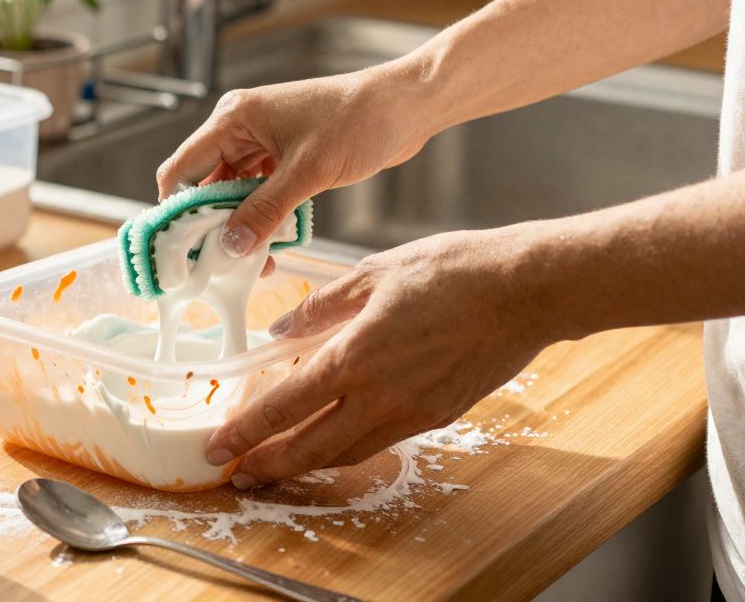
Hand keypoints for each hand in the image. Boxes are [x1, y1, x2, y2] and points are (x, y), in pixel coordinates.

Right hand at [156, 61, 439, 257]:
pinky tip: (272, 244)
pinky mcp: (281, 156)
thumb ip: (265, 211)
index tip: (187, 248)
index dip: (178, 209)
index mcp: (234, 118)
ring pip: (231, 193)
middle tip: (222, 263)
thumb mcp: (308, 172)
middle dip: (211, 223)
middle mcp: (239, 128)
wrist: (405, 106)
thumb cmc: (358, 121)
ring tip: (253, 261)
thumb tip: (230, 246)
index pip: (183, 169)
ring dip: (238, 224)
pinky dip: (260, 217)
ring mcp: (260, 142)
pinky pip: (256, 193)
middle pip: (203, 184)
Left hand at [204, 226, 561, 487]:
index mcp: (354, 357)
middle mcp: (379, 396)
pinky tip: (334, 440)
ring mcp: (412, 412)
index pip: (284, 407)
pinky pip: (381, 442)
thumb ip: (320, 306)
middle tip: (236, 472)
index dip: (245, 431)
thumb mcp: (372, 273)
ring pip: (345, 454)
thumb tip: (281, 328)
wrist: (526, 290)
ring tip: (276, 464)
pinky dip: (348, 449)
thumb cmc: (452, 272)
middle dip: (267, 464)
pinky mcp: (438, 415)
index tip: (219, 446)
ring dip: (306, 464)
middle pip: (309, 448)